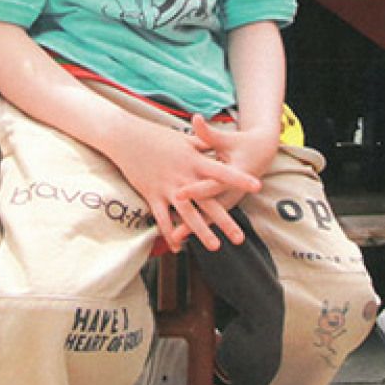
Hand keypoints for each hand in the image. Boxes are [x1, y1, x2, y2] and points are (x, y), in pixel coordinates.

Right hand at [108, 117, 258, 252]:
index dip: (239, 179)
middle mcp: (183, 177)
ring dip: (201, 232)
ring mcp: (167, 188)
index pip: (222, 172)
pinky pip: (161, 218)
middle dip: (224, 220)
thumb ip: (203, 144)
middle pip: (208, 202)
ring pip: (187, 214)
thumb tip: (217, 144)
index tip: (257, 186)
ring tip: (215, 247)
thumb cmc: (156, 136)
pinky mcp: (152, 195)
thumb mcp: (183, 139)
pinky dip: (169, 233)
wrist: (127, 137)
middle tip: (240, 238)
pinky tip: (177, 248)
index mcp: (194, 161)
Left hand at [170, 114, 278, 223]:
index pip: (212, 183)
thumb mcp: (227, 138)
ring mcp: (230, 198)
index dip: (195, 189)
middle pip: (209, 207)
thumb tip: (196, 118)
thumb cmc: (241, 144)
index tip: (178, 193)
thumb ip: (208, 133)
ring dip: (194, 228)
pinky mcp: (227, 202)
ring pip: (211, 216)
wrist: (263, 154)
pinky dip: (199, 225)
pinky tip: (183, 234)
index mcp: (234, 172)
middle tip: (175, 232)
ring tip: (175, 240)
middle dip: (192, 219)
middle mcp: (233, 190)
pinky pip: (212, 216)